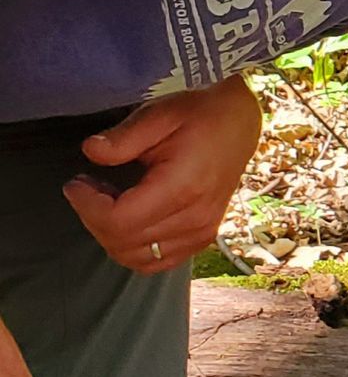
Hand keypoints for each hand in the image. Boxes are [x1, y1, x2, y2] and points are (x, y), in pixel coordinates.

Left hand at [63, 76, 261, 274]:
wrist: (241, 123)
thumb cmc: (201, 116)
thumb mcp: (159, 115)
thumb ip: (123, 137)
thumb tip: (90, 152)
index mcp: (182, 187)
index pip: (120, 221)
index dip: (87, 207)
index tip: (76, 184)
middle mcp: (195, 217)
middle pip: (123, 242)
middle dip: (93, 218)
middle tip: (89, 188)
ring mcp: (202, 231)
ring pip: (137, 258)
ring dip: (111, 236)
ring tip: (107, 204)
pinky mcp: (203, 236)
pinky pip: (158, 262)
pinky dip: (134, 251)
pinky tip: (129, 224)